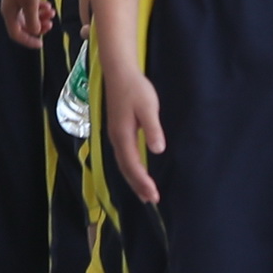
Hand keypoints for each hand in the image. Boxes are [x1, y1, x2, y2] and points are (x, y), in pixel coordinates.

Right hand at [102, 61, 165, 205]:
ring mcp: (115, 135)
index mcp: (123, 135)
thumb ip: (152, 128)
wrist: (119, 72)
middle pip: (125, 168)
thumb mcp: (147, 107)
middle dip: (137, 185)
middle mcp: (116, 139)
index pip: (132, 165)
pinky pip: (123, 156)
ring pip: (123, 164)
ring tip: (144, 193)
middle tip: (151, 200)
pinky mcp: (117, 131)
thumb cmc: (135, 88)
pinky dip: (130, 169)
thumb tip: (157, 150)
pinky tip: (137, 171)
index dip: (142, 181)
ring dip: (133, 179)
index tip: (154, 195)